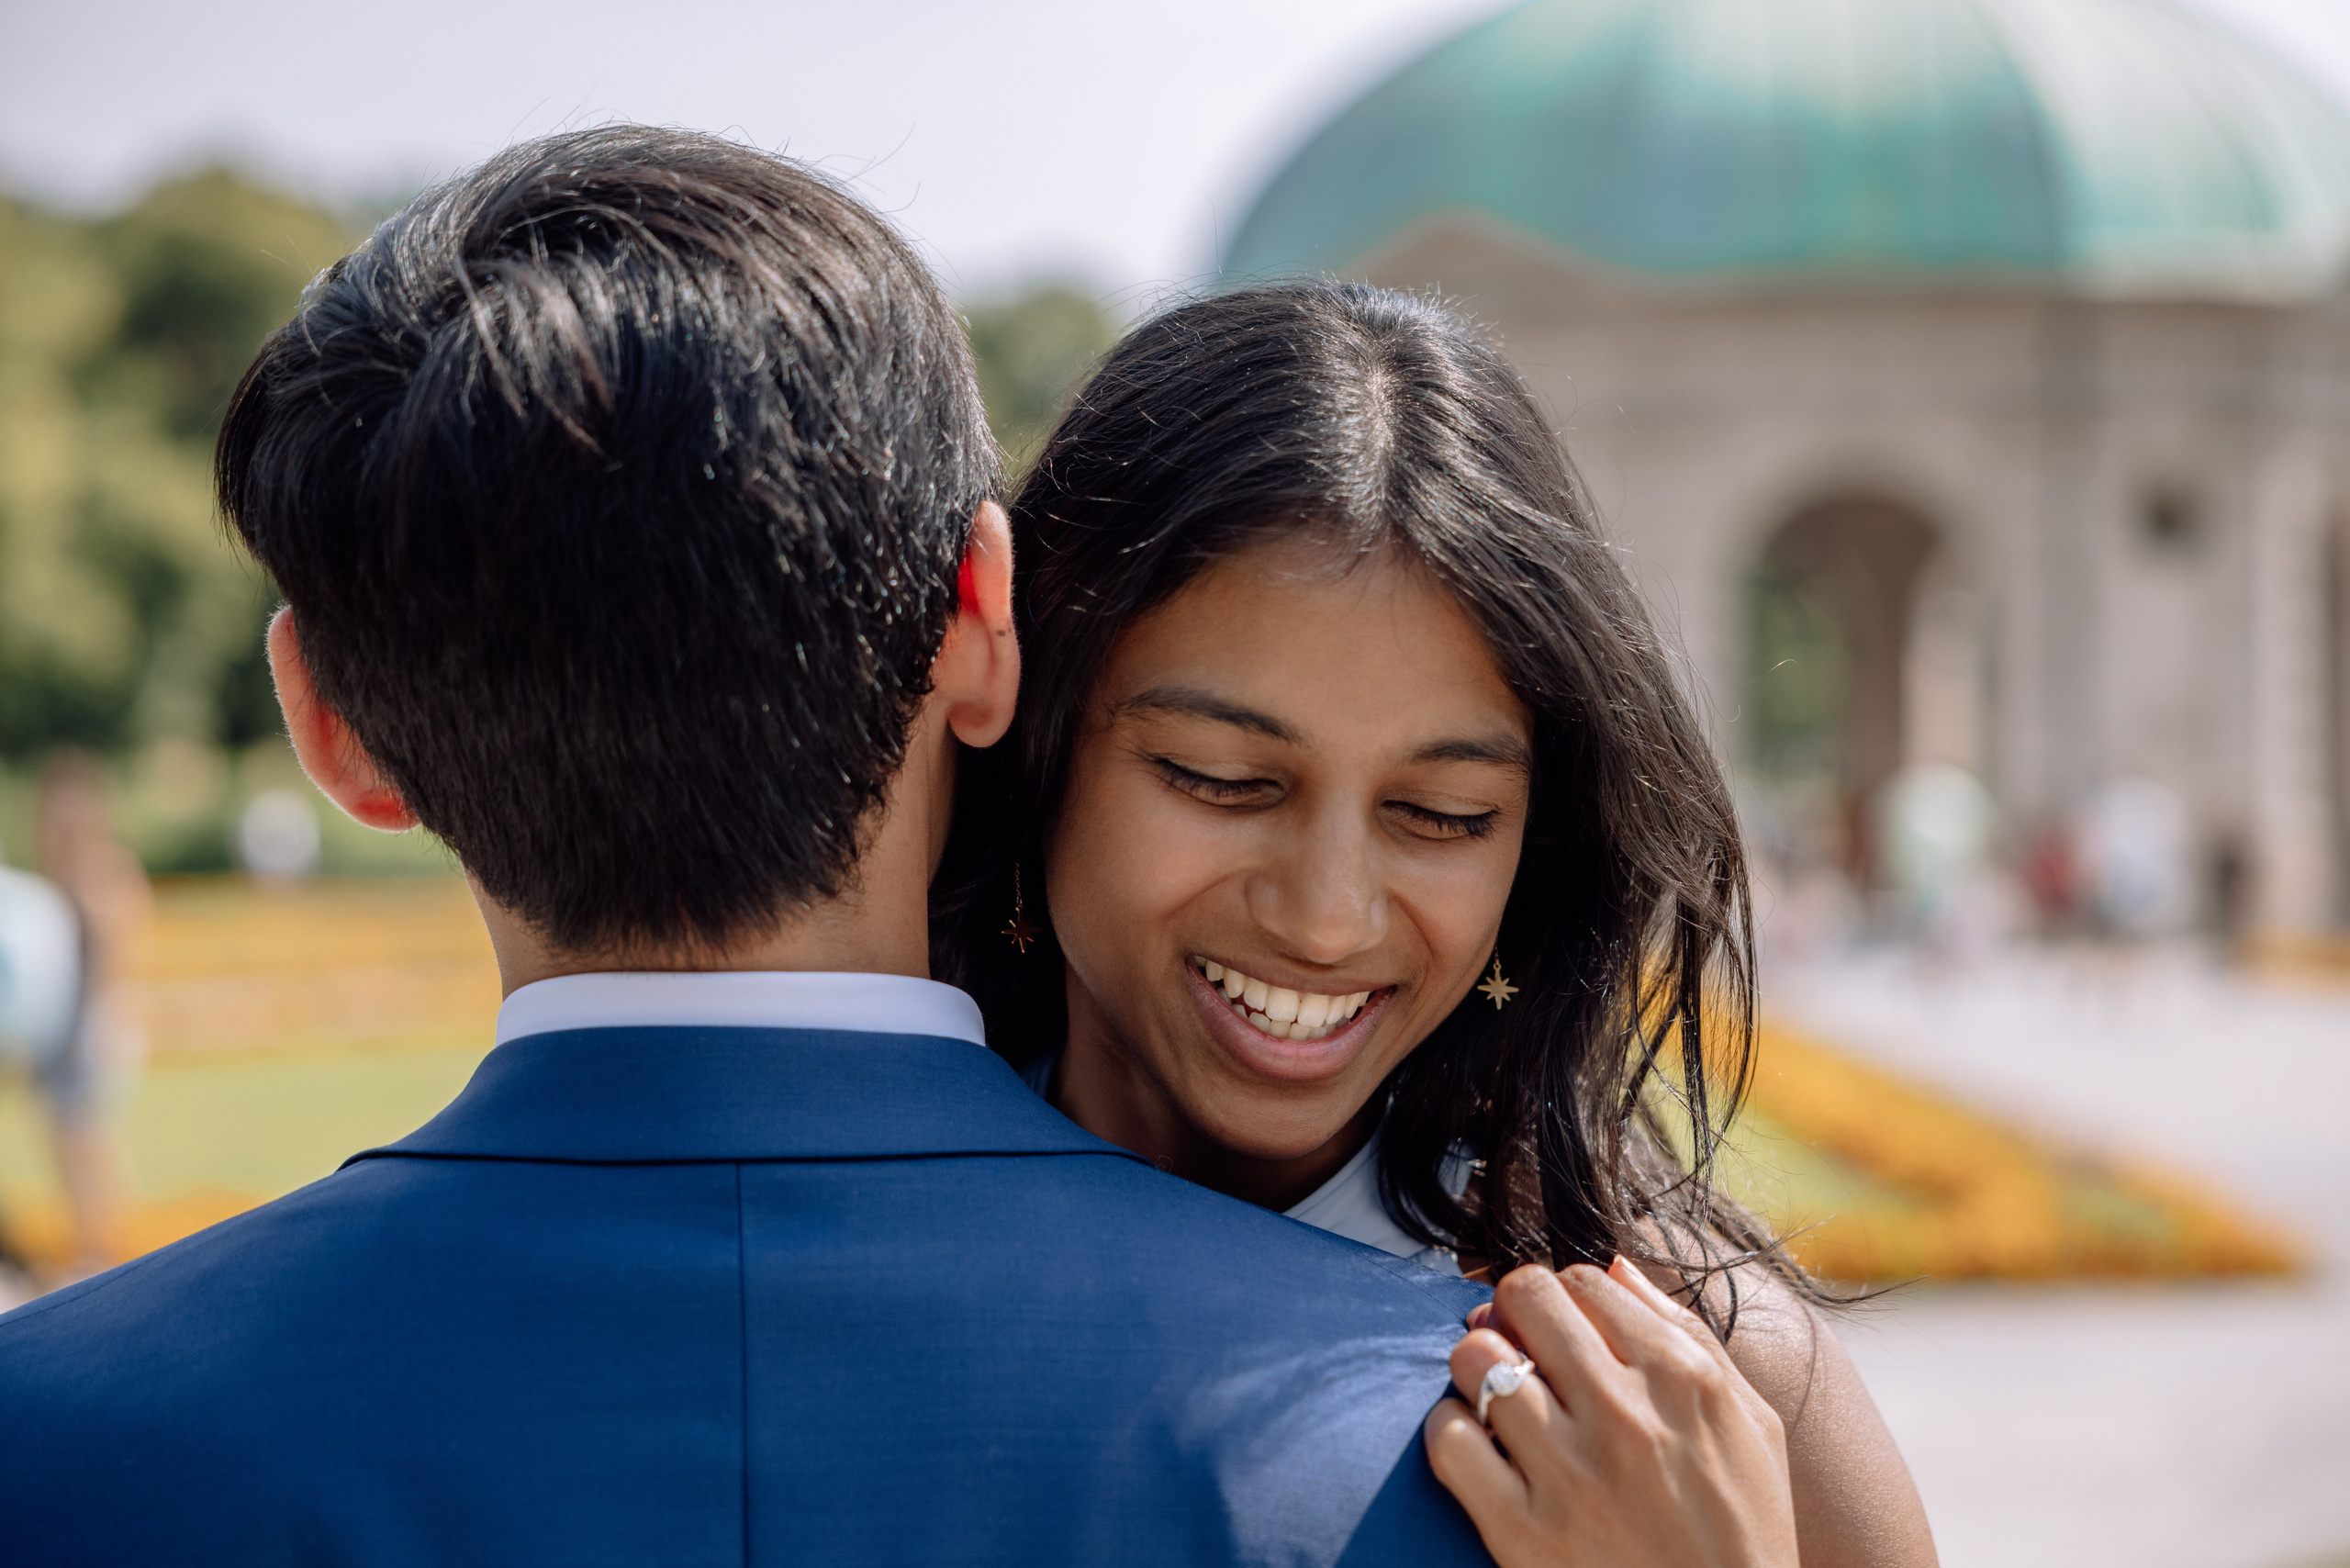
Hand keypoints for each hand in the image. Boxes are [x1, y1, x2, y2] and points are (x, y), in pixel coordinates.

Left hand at [1425, 1257, 1798, 1567]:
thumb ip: (1688, 1335)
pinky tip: (1482, 1454)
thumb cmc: (1743, 1533)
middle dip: (1514, 1315)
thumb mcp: (1750, 1427)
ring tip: (1501, 1404)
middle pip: (1523, 1300)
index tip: (1561, 1332)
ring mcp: (1570, 1473)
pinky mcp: (1522, 1532)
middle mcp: (1625, 1414)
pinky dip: (1453, 1433)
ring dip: (1479, 1372)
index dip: (1563, 1299)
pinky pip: (1449, 1439)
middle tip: (1521, 1351)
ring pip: (1476, 1360)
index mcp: (1684, 1379)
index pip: (1583, 1280)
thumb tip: (1614, 1266)